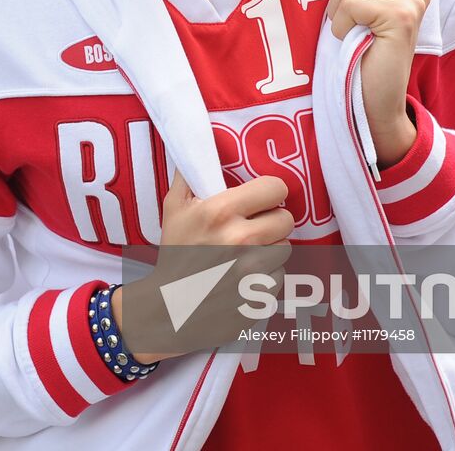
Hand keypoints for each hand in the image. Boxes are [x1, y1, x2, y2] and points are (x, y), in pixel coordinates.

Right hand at [114, 172, 292, 362]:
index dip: (270, 192)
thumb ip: (190, 174)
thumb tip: (197, 145)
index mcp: (221, 212)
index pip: (276, 188)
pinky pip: (279, 278)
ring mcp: (252, 273)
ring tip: (246, 254)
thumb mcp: (173, 208)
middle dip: (272, 221)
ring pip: (285, 249)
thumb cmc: (173, 254)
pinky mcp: (260, 298)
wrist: (168, 309)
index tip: (262, 199)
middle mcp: (241, 240)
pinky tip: (245, 277)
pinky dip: (267, 277)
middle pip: (286, 220)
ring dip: (270, 250)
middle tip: (254, 227)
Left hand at [325, 0, 430, 166]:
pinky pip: (350, 3)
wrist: (372, 102)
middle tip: (343, 16)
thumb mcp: (354, 4)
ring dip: (335, 8)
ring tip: (347, 30)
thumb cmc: (355, 52)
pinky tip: (351, 41)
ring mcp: (411, 0)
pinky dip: (339, 24)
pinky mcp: (402, 17)